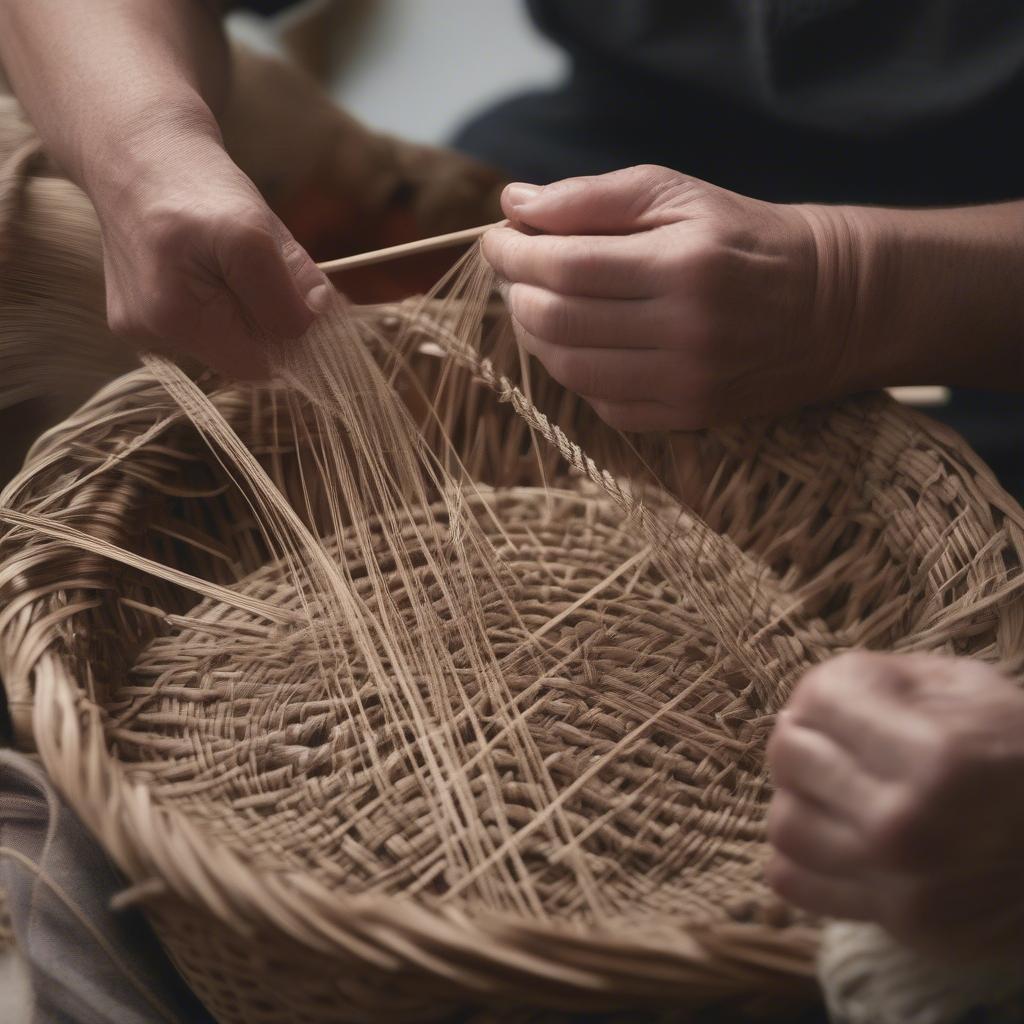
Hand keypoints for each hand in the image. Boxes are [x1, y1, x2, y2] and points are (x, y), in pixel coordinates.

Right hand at [95, 130, 332, 377]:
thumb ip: (292, 282)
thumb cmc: (201, 188)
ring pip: (216, 345)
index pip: (257, 367)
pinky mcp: (127, 321)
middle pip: (237, 358)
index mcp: (177, 314)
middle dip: (259, 322)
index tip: (295, 297)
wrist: (134, 153)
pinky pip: (192, 333)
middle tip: (257, 272)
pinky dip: (208, 310)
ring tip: (221, 266)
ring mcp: (134, 328)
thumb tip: (316, 317)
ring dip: (235, 316)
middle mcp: (150, 331)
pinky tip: (197, 271)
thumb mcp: (258, 229)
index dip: (286, 336)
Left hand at [481, 164, 872, 431]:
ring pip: (570, 370)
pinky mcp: (688, 417)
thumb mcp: (677, 193)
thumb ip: (591, 196)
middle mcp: (686, 333)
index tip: (496, 240)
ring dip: (536, 335)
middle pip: (557, 323)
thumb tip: (513, 205)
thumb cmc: (740, 238)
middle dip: (516, 293)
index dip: (514, 254)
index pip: (564, 266)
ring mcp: (687, 384)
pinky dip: (576, 371)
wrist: (826, 304)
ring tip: (540, 303)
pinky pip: (602, 403)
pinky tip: (584, 341)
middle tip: (515, 271)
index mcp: (684, 266)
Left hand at [767, 651, 1023, 955]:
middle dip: (806, 740)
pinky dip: (802, 857)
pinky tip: (838, 838)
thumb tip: (806, 698)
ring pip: (784, 824)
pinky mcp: (901, 924)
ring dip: (801, 800)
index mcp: (934, 754)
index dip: (823, 694)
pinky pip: (794, 883)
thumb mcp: (973, 691)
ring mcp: (902, 882)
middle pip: (789, 758)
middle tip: (835, 746)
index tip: (840, 704)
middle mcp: (908, 823)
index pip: (817, 701)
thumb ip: (885, 681)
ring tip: (836, 793)